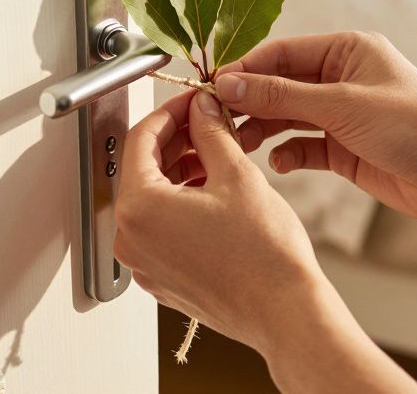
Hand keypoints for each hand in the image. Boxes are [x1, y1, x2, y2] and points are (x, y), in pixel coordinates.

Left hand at [112, 88, 328, 350]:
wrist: (285, 312)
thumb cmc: (265, 256)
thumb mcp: (236, 174)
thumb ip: (210, 132)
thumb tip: (200, 109)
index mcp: (140, 209)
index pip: (139, 140)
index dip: (168, 113)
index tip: (190, 102)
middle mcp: (131, 239)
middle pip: (141, 170)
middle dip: (174, 141)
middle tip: (206, 122)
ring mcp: (144, 263)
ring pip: (151, 200)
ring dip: (178, 171)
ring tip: (215, 156)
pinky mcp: (161, 278)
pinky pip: (160, 229)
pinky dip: (179, 204)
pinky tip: (211, 192)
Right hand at [216, 31, 416, 225]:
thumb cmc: (415, 127)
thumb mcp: (341, 105)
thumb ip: (281, 96)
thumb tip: (228, 85)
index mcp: (347, 50)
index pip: (281, 53)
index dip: (245, 70)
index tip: (211, 89)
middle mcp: (343, 78)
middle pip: (279, 85)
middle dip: (248, 102)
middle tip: (215, 121)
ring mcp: (343, 114)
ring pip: (287, 117)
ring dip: (262, 129)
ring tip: (239, 145)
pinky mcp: (345, 149)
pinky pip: (303, 146)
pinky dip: (287, 153)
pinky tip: (279, 164)